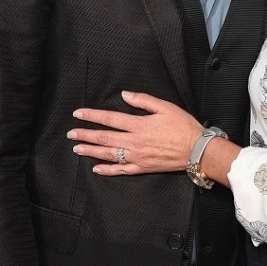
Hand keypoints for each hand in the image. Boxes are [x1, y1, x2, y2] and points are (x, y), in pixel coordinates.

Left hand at [67, 91, 202, 175]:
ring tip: (77, 148)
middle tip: (71, 134)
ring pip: (108, 154)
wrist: (196, 149)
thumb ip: (143, 100)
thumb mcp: (165, 106)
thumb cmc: (183, 126)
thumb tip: (124, 95)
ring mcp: (136, 157)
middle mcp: (134, 142)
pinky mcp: (142, 168)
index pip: (110, 119)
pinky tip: (96, 169)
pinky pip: (120, 170)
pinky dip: (107, 170)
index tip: (78, 114)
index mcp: (139, 125)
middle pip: (104, 138)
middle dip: (85, 135)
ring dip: (91, 151)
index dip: (92, 116)